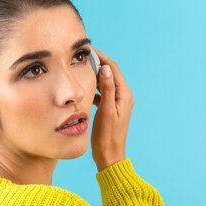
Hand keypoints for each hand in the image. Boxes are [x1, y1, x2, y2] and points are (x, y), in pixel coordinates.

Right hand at [90, 47, 133, 171]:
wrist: (109, 156)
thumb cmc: (107, 136)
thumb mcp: (105, 111)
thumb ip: (107, 89)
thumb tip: (106, 68)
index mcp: (124, 95)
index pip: (113, 69)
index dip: (101, 57)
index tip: (88, 49)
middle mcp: (123, 97)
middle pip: (110, 74)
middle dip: (98, 63)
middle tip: (82, 56)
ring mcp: (117, 103)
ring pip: (106, 83)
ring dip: (95, 75)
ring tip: (81, 68)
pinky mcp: (110, 109)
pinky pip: (102, 93)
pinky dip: (94, 88)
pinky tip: (84, 89)